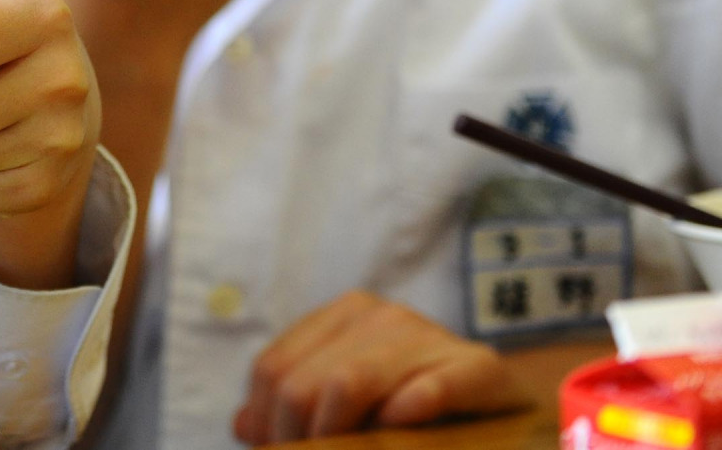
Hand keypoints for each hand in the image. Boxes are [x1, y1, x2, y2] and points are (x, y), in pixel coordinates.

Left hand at [234, 292, 525, 442]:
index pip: (274, 368)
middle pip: (304, 381)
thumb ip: (302, 403)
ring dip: (337, 435)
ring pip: (352, 382)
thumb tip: (244, 425)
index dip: (265, 421)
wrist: (510, 406)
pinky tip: (398, 426)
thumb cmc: (420, 407)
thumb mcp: (354, 403)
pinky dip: (407, 411)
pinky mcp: (479, 366)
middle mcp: (382, 316)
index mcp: (344, 317)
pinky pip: (431, 387)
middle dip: (297, 437)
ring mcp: (430, 336)